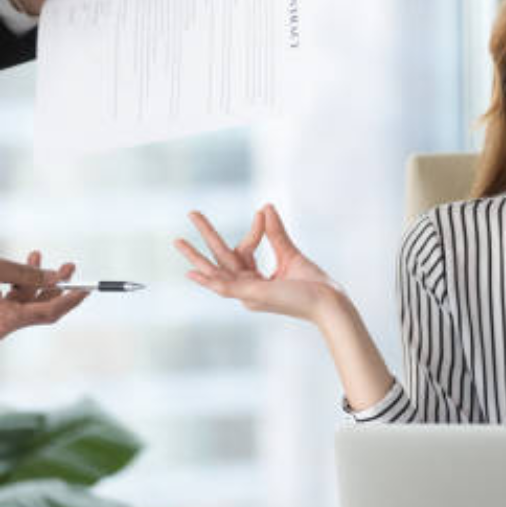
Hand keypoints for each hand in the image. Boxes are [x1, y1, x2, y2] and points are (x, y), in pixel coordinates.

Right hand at [0, 251, 88, 340]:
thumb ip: (24, 275)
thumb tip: (54, 278)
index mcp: (2, 322)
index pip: (47, 313)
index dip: (69, 300)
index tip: (85, 290)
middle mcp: (0, 324)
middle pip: (38, 307)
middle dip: (55, 285)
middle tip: (68, 267)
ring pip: (23, 299)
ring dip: (34, 278)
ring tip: (36, 256)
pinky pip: (11, 297)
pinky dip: (19, 281)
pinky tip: (21, 267)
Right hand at [175, 204, 342, 322]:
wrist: (328, 300)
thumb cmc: (313, 284)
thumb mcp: (289, 253)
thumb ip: (275, 232)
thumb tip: (266, 207)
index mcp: (257, 280)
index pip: (243, 251)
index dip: (253, 231)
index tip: (261, 213)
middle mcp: (249, 288)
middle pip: (221, 258)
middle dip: (205, 236)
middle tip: (191, 213)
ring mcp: (248, 293)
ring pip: (215, 273)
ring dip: (196, 257)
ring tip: (177, 240)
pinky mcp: (252, 296)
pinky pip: (225, 288)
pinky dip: (209, 281)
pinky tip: (192, 273)